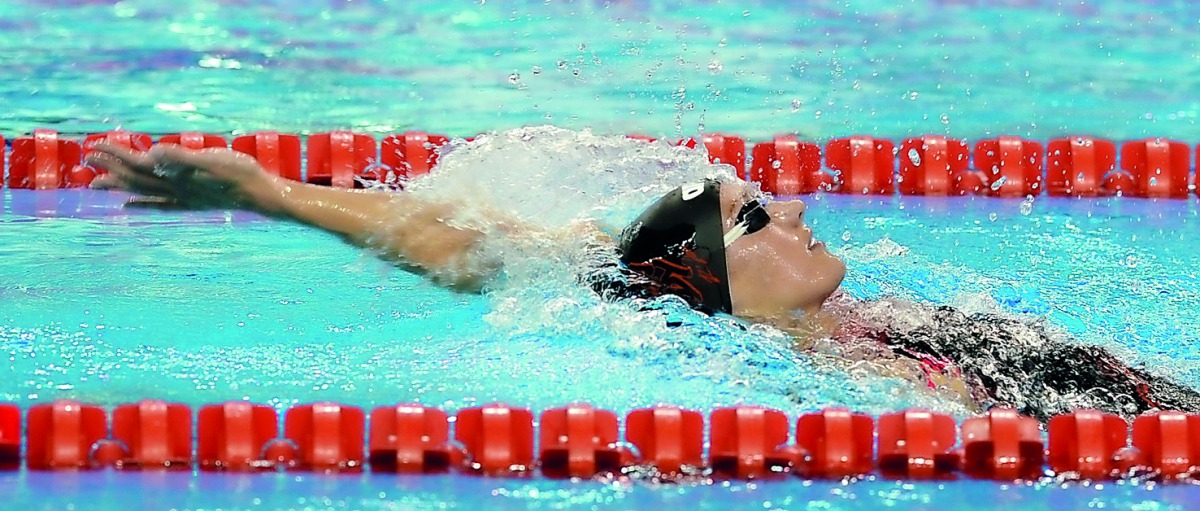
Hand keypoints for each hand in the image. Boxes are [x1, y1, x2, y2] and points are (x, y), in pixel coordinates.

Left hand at [87, 142, 278, 210]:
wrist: (262, 195)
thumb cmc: (240, 173)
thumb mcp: (212, 160)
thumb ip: (181, 158)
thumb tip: (151, 154)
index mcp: (178, 176)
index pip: (138, 163)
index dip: (116, 153)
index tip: (95, 144)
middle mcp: (175, 189)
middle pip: (135, 178)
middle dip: (110, 167)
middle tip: (88, 158)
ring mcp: (183, 198)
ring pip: (143, 192)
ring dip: (118, 186)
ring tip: (96, 183)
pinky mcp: (193, 202)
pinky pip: (159, 205)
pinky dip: (142, 204)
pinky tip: (130, 206)